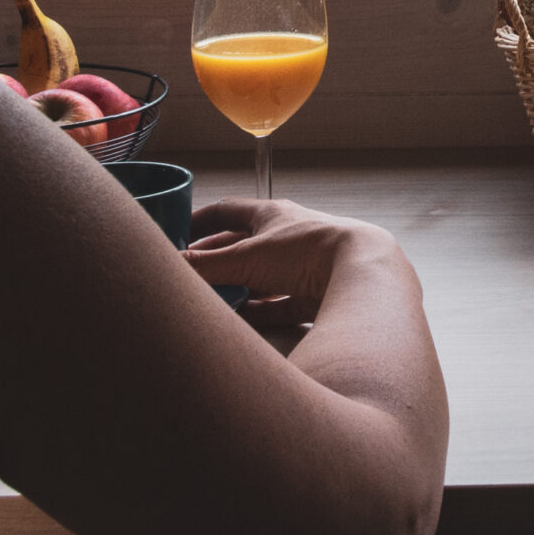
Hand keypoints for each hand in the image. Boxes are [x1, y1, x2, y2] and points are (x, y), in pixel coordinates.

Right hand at [183, 197, 391, 331]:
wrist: (361, 272)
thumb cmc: (305, 250)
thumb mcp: (248, 257)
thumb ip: (208, 265)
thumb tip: (172, 266)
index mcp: (271, 215)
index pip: (228, 211)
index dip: (202, 220)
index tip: (178, 233)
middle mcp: (288, 236)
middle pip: (244, 247)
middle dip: (216, 260)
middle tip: (190, 276)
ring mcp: (303, 266)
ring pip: (262, 277)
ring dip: (237, 289)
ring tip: (210, 303)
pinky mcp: (315, 295)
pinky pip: (280, 304)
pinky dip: (259, 312)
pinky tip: (242, 323)